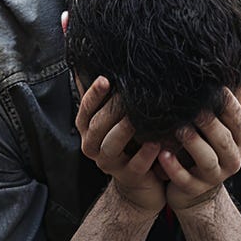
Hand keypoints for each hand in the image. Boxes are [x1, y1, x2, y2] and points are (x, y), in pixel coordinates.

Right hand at [76, 76, 165, 215]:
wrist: (142, 185)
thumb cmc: (130, 144)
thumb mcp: (116, 121)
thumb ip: (108, 97)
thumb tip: (95, 55)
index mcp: (89, 132)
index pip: (85, 111)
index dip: (92, 95)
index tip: (105, 79)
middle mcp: (94, 148)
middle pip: (96, 127)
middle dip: (111, 110)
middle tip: (127, 94)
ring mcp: (111, 165)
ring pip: (111, 146)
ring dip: (124, 130)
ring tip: (137, 117)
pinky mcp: (131, 177)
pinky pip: (136, 165)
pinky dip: (146, 154)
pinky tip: (156, 142)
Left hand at [160, 88, 240, 211]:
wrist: (194, 191)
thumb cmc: (203, 150)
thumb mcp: (214, 131)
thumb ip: (216, 109)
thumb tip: (209, 74)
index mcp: (240, 141)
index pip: (237, 120)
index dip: (227, 104)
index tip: (213, 87)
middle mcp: (233, 160)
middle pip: (222, 139)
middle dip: (208, 123)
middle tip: (192, 107)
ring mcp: (215, 177)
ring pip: (206, 159)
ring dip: (193, 143)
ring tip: (178, 129)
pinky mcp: (195, 189)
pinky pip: (185, 179)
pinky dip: (174, 167)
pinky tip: (162, 154)